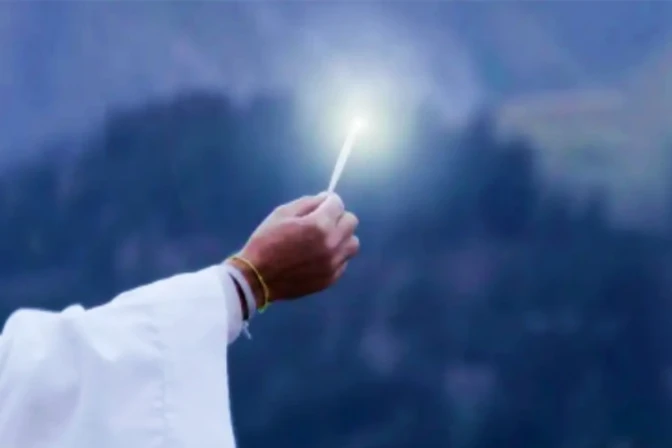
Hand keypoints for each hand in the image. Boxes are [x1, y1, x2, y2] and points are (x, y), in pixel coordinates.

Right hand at [228, 193, 359, 305]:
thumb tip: (325, 199)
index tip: (322, 204)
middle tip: (323, 221)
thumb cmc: (266, 241)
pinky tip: (319, 257)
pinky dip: (336, 256)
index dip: (329, 201)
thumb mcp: (282, 213)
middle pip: (351, 222)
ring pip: (352, 243)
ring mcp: (333, 263)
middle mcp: (332, 244)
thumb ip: (308, 203)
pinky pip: (344, 261)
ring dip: (342, 238)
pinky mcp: (331, 278)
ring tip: (325, 240)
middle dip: (338, 217)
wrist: (257, 278)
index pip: (338, 204)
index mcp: (319, 225)